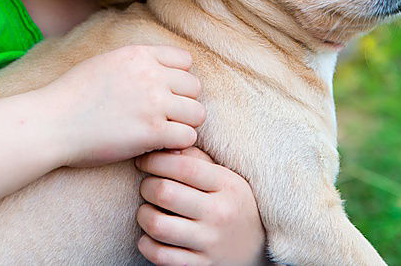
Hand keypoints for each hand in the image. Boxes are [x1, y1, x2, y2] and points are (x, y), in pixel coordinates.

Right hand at [40, 45, 203, 167]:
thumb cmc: (72, 97)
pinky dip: (176, 146)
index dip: (177, 80)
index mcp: (139, 54)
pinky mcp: (152, 132)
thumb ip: (134, 63)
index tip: (163, 95)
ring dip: (183, 126)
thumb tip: (157, 69)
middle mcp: (151, 74)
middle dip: (183, 104)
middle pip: (194, 87)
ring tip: (162, 134)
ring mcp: (153, 103)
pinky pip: (188, 137)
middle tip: (164, 119)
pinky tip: (157, 147)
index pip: (185, 61)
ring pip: (197, 113)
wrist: (51, 123)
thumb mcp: (104, 63)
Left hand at [134, 146, 270, 265]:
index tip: (144, 160)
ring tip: (148, 210)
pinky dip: (146, 244)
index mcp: (228, 185)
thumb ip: (196, 158)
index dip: (155, 160)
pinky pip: (160, 255)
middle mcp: (220, 214)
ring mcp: (210, 243)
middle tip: (147, 186)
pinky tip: (150, 236)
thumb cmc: (232, 204)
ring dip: (143, 215)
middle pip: (164, 192)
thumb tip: (165, 145)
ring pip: (157, 225)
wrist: (257, 249)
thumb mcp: (225, 177)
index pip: (183, 166)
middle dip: (146, 186)